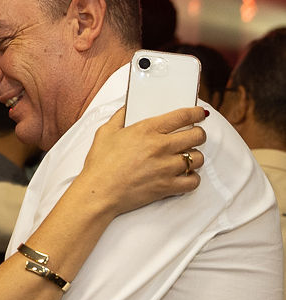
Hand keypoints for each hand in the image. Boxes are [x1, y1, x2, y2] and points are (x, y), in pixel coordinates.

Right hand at [83, 106, 206, 215]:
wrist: (99, 192)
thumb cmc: (100, 164)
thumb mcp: (106, 132)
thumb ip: (120, 116)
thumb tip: (128, 106)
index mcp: (147, 130)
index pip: (183, 116)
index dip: (196, 113)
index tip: (200, 114)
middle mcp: (161, 147)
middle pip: (198, 136)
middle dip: (198, 134)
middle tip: (193, 137)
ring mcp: (166, 168)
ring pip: (198, 159)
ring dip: (195, 157)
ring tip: (186, 158)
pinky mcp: (167, 187)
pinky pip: (193, 181)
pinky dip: (192, 179)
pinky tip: (185, 176)